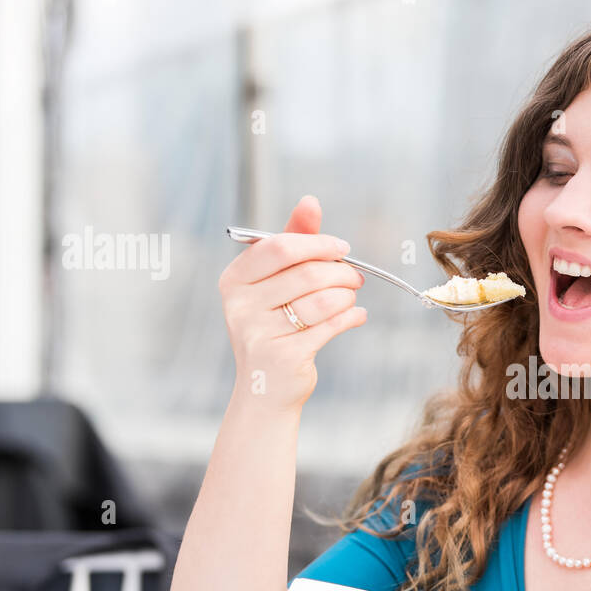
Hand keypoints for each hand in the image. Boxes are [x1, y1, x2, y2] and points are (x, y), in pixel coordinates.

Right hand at [218, 195, 367, 411]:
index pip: (280, 247)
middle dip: (340, 272)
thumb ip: (293, 240)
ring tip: (351, 299)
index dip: (318, 243)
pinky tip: (356, 316)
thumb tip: (310, 202)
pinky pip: (331, 326)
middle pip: (306, 273)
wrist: (265, 388)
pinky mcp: (283, 356)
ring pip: (322, 300)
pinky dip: (351, 317)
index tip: (342, 248)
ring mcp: (258, 332)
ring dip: (347, 297)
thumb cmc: (274, 326)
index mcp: (234, 279)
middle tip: (355, 278)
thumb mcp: (276, 282)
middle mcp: (239, 305)